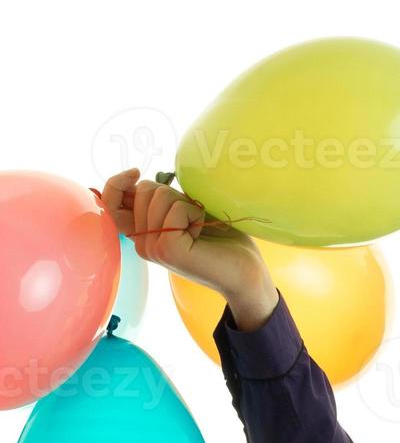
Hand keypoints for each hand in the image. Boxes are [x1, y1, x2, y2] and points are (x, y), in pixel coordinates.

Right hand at [100, 168, 270, 301]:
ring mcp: (151, 247)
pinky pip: (176, 210)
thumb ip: (158, 199)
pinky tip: (201, 234)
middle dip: (175, 195)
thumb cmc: (221, 238)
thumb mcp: (184, 210)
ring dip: (187, 205)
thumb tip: (135, 176)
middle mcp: (141, 243)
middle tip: (193, 220)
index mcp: (141, 233)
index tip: (135, 172)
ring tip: (198, 228)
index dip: (117, 182)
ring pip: (159, 195)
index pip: (109, 201)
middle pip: (145, 189)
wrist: (246, 270)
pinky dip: (195, 214)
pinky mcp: (167, 249)